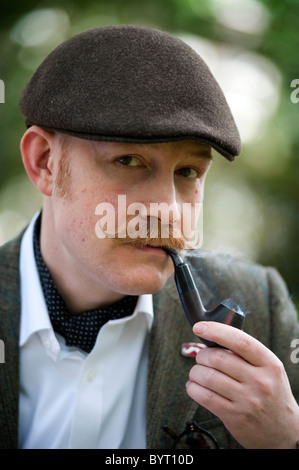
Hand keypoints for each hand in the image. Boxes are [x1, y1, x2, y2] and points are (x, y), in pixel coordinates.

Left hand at [186, 321, 298, 447]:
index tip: (200, 327)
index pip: (240, 341)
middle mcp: (260, 381)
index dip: (217, 331)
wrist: (284, 431)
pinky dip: (193, 388)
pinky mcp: (234, 417)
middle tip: (200, 357)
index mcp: (269, 364)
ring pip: (208, 377)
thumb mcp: (269, 370)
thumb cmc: (272, 393)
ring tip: (196, 373)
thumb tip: (214, 338)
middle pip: (218, 358)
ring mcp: (248, 400)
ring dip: (195, 372)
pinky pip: (205, 397)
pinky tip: (194, 386)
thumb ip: (246, 354)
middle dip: (202, 355)